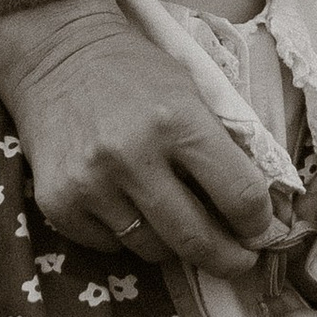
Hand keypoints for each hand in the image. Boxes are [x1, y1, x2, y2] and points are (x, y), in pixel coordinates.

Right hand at [0, 0, 282, 276]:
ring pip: (152, 249)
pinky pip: (110, 246)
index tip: (261, 232)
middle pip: (197, 239)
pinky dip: (126, 236)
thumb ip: (220, 148)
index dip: (260, 224)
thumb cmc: (134, 72)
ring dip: (173, 245)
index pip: (240, 196)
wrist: (55, 55)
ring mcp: (91, 183)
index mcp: (178, 121)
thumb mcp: (190, 92)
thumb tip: (256, 213)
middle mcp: (132, 155)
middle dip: (229, 259)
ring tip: (176, 223)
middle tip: (238, 262)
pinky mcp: (58, 202)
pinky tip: (126, 206)